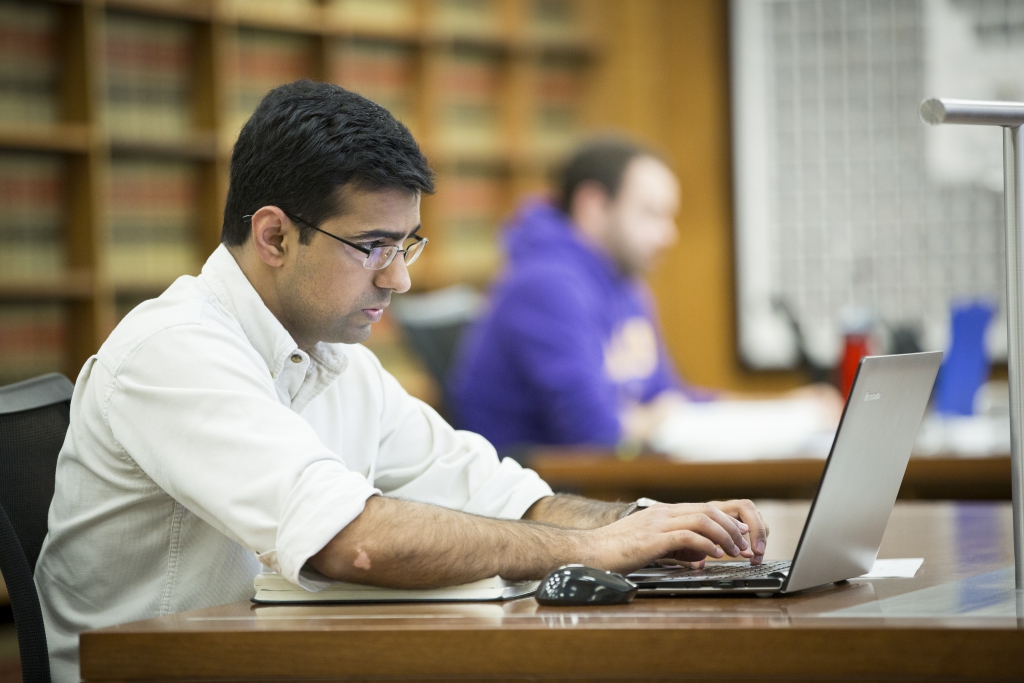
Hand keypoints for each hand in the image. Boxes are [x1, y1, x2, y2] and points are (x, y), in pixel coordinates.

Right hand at [583, 500, 766, 574]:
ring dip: (724, 535)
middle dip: (732, 526)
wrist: (588, 552)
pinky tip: (714, 555)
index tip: (740, 535)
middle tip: (743, 545)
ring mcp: (657, 523)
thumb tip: (697, 558)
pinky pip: (688, 536)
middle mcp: (662, 513)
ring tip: (733, 552)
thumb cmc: (615, 552)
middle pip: (708, 509)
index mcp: (662, 512)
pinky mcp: (653, 538)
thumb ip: (673, 548)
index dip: (726, 520)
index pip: (702, 508)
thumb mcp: (649, 546)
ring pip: (703, 519)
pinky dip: (707, 545)